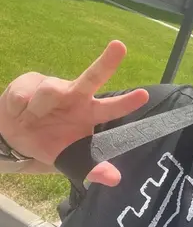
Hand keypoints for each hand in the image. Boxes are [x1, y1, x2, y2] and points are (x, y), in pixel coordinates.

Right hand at [0, 41, 148, 185]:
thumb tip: (115, 179)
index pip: (112, 108)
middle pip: (93, 77)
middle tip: (120, 47)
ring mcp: (53, 86)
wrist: (12, 137)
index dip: (127, 102)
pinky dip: (17, 109)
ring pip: (49, 91)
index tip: (145, 95)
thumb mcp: (70, 159)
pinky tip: (17, 112)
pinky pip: (23, 95)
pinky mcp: (29, 81)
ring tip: (30, 118)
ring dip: (37, 109)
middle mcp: (75, 95)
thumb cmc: (50, 143)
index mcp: (89, 113)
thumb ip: (92, 168)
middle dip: (107, 62)